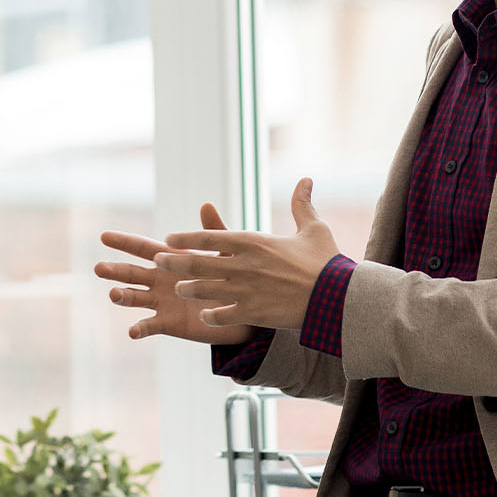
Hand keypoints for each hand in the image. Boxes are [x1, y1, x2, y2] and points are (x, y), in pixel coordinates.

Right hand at [97, 203, 256, 344]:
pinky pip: (149, 326)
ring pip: (135, 298)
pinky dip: (139, 329)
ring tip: (114, 294)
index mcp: (169, 260)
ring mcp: (161, 302)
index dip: (123, 242)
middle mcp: (159, 280)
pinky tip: (132, 332)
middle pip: (131, 273)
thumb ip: (212, 233)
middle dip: (115, 270)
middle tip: (99, 268)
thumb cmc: (230, 278)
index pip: (141, 248)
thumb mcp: (222, 253)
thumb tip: (206, 204)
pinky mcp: (168, 323)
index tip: (104, 236)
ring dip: (123, 296)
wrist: (241, 311)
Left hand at [157, 178, 338, 330]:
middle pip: (197, 263)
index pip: (209, 237)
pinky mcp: (252, 313)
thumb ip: (302, 204)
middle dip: (174, 263)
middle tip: (158, 263)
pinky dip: (210, 316)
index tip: (169, 239)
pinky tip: (204, 316)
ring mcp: (245, 290)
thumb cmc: (326, 262)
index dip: (186, 238)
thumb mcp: (314, 229)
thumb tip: (306, 179)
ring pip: (203, 290)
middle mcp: (243, 265)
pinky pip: (221, 316)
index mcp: (253, 242)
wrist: (338, 297)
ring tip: (179, 289)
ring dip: (188, 289)